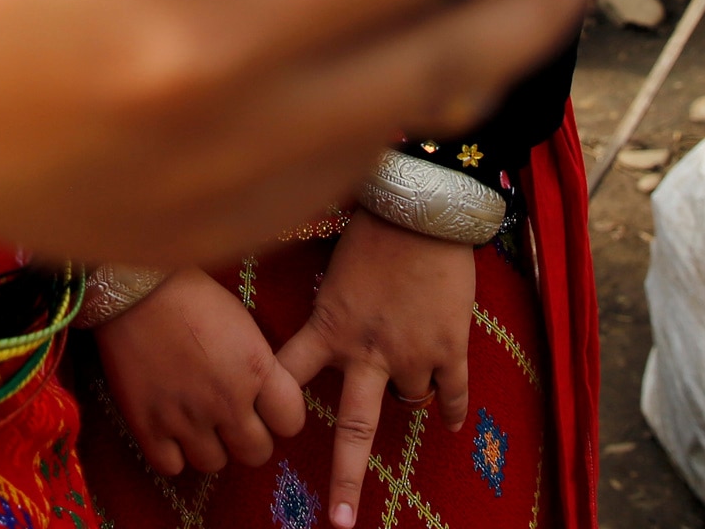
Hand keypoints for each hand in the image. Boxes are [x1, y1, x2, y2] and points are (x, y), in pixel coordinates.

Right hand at [93, 268, 305, 476]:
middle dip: (248, 438)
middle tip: (231, 419)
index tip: (266, 406)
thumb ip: (258, 365)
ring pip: (214, 464)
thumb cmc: (190, 294)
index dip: (280, 416)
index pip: (291, 423)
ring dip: (209, 446)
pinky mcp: (148, 426)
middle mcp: (227, 401)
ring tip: (196, 421)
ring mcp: (186, 418)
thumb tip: (262, 394)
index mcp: (256, 369)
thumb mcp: (241, 324)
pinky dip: (172, 454)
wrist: (133, 289)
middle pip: (257, 453)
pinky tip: (169, 430)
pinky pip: (172, 467)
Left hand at [275, 212, 476, 528]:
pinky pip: (451, 395)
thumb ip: (326, 305)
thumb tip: (315, 312)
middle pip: (353, 430)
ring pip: (410, 403)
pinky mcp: (449, 347)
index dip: (268, 402)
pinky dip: (451, 411)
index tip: (254, 432)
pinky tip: (450, 425)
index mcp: (329, 327)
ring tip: (406, 375)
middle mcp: (367, 352)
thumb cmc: (371, 227)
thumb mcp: (332, 268)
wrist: (424, 207)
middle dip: (344, 479)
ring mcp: (411, 355)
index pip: (288, 374)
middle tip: (336, 521)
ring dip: (407, 396)